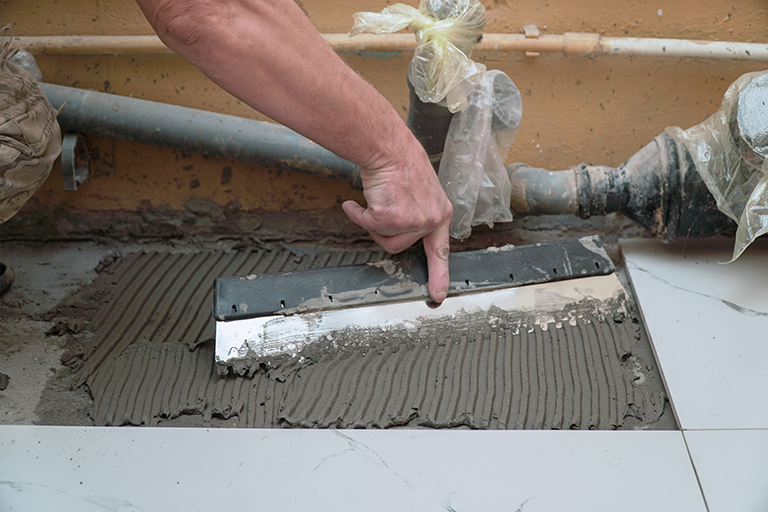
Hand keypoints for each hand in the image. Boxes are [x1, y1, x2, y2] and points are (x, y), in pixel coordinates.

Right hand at [342, 142, 452, 302]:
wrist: (388, 147)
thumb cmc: (401, 163)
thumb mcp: (422, 191)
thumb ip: (420, 214)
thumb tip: (403, 233)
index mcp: (441, 213)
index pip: (441, 250)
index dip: (439, 275)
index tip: (438, 295)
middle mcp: (431, 219)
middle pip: (399, 245)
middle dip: (384, 231)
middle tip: (382, 209)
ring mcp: (413, 220)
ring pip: (384, 240)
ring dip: (372, 223)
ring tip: (374, 201)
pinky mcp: (392, 218)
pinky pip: (367, 225)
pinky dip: (357, 213)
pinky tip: (356, 201)